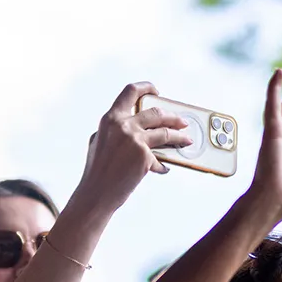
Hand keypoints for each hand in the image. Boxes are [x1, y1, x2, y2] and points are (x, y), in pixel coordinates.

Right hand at [75, 83, 191, 209]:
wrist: (96, 194)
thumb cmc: (97, 171)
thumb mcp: (100, 142)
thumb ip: (115, 130)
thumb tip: (136, 126)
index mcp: (110, 119)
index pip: (131, 92)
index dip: (146, 88)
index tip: (156, 91)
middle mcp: (123, 126)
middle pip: (156, 113)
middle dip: (172, 117)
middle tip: (181, 122)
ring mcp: (134, 140)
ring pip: (165, 132)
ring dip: (178, 136)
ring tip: (185, 140)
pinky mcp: (144, 156)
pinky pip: (160, 158)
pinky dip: (162, 165)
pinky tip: (163, 169)